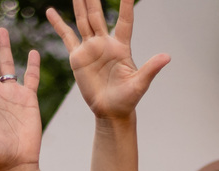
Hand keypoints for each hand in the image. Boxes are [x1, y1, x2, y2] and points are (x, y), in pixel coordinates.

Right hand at [47, 0, 168, 119]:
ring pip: (83, 21)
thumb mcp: (140, 84)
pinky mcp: (77, 57)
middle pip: (98, 15)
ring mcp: (90, 49)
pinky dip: (58, 24)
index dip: (126, 5)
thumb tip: (167, 57)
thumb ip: (151, 68)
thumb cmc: (127, 99)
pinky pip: (67, 37)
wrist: (110, 111)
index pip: (125, 20)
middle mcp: (105, 44)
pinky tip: (51, 12)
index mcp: (121, 47)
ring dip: (79, 5)